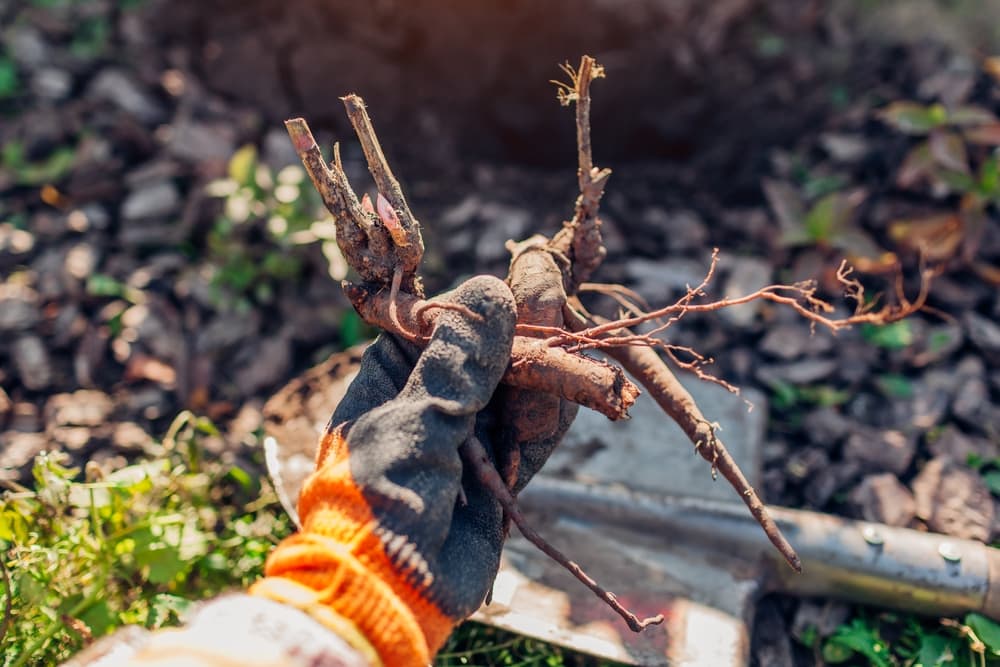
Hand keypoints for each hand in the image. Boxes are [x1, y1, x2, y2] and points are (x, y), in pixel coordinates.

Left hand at [253, 275, 524, 665]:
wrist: (389, 590)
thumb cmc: (381, 496)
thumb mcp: (415, 421)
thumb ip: (458, 362)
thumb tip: (491, 291)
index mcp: (395, 371)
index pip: (453, 318)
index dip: (495, 310)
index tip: (535, 296)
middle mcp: (433, 393)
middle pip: (496, 351)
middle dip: (531, 351)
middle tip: (563, 342)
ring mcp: (466, 430)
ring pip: (521, 388)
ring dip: (546, 389)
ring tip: (553, 403)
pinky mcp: (496, 466)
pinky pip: (533, 431)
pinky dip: (546, 426)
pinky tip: (561, 422)